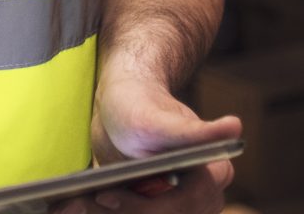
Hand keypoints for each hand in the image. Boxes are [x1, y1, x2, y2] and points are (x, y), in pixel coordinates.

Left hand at [53, 76, 238, 213]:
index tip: (104, 196)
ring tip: (67, 206)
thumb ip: (193, 133)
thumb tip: (235, 127)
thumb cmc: (143, 104)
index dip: (142, 208)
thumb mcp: (160, 119)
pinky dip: (102, 213)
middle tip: (74, 204)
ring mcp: (175, 206)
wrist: (125, 101)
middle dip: (117, 213)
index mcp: (211, 176)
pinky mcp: (149, 210)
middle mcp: (199, 198)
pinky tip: (70, 208)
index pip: (181, 208)